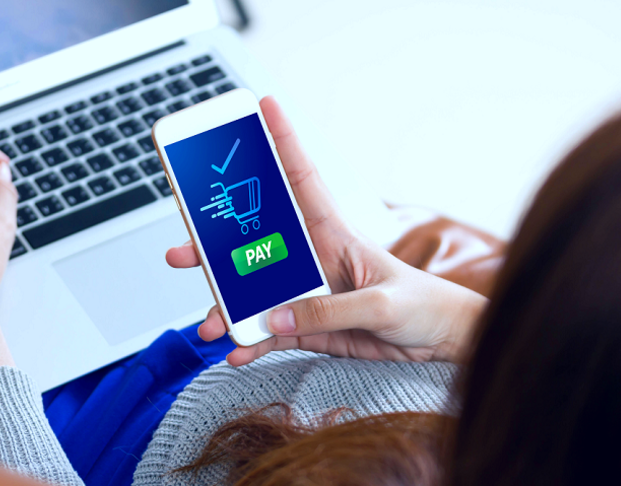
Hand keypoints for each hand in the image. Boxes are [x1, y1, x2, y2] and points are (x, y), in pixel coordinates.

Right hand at [167, 97, 486, 365]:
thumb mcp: (381, 302)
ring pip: (252, 293)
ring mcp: (305, 293)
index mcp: (333, 235)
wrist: (437, 342)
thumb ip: (331, 310)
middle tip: (183, 251)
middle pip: (253, 243)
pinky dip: (251, 343)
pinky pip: (269, 333)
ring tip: (209, 323)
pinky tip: (236, 350)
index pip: (302, 179)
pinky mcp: (307, 326)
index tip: (264, 108)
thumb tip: (276, 316)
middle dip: (215, 245)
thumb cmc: (421, 305)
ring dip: (225, 305)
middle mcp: (311, 259)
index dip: (284, 142)